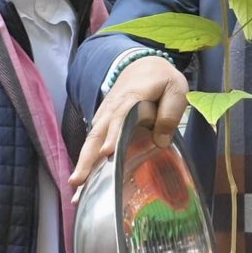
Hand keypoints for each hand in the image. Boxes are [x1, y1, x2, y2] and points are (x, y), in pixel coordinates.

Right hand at [70, 56, 189, 188]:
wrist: (144, 64)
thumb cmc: (162, 79)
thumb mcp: (175, 90)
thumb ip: (169, 114)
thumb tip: (160, 142)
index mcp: (131, 99)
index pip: (119, 118)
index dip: (112, 135)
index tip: (107, 154)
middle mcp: (111, 108)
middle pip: (96, 135)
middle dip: (86, 159)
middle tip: (77, 183)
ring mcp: (105, 114)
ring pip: (91, 140)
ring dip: (82, 163)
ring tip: (76, 187)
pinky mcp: (103, 121)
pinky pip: (93, 140)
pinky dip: (87, 158)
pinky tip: (85, 177)